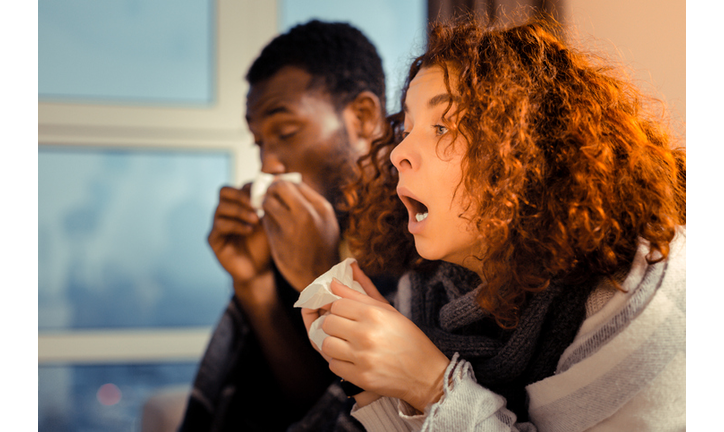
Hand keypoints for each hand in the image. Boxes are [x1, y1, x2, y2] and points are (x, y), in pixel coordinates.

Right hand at [207, 184, 271, 288]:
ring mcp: (218, 224)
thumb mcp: (273, 220)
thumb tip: (280, 172)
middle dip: (241, 195)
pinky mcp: (213, 239)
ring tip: (256, 219)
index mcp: (240, 204)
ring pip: (221, 208)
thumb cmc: (268, 243)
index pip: (240, 186)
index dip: (253, 185)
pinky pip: (219, 226)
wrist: (261, 270)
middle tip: (257, 203)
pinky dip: (235, 225)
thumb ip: (273, 199)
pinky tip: (249, 230)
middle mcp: (226, 211)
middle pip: (224, 191)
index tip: (269, 189)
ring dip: (240, 211)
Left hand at [261, 180, 340, 291]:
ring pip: (268, 202)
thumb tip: (289, 182)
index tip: (279, 191)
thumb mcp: (325, 220)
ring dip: (265, 205)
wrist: (320, 276)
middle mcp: (306, 213)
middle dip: (271, 191)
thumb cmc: (323, 246)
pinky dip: (265, 220)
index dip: (282, 185)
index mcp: (320, 207)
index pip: (294, 183)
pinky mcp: (278, 239)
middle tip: (269, 198)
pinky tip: (272, 227)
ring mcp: (291, 226)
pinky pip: (265, 220)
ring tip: (270, 213)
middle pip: (278, 187)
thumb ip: (309, 201)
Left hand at [319, 271, 449, 411]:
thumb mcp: (388, 311)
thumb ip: (358, 294)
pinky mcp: (361, 377)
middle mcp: (366, 334)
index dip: (339, 309)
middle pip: (328, 324)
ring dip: (335, 345)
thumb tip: (333, 281)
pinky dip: (340, 363)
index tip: (346, 315)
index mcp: (374, 314)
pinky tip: (353, 360)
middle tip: (346, 330)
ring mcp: (363, 358)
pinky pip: (334, 365)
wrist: (426, 374)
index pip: (337, 305)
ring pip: (327, 345)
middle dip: (335, 326)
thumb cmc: (408, 339)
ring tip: (348, 346)